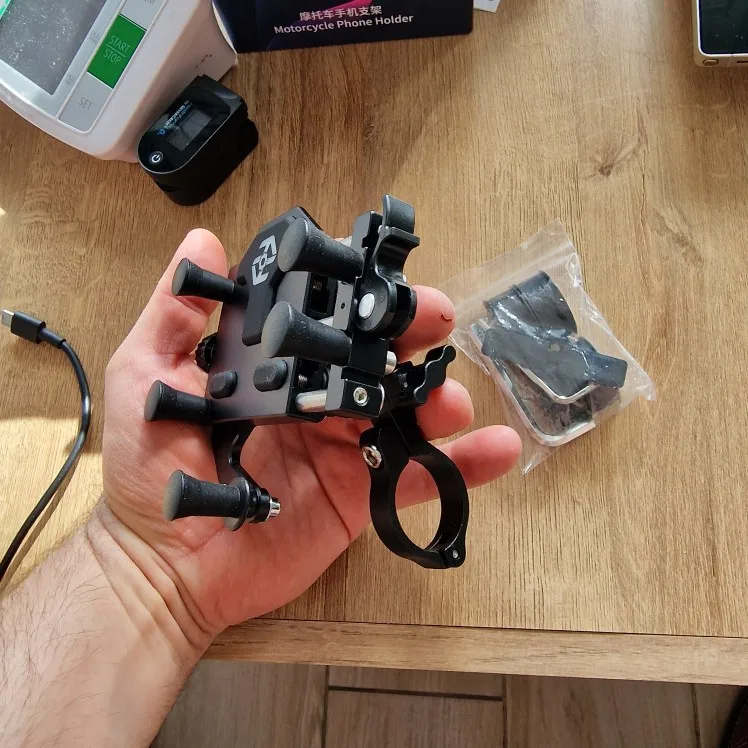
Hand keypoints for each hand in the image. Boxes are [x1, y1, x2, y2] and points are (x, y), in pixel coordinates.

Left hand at [102, 229, 520, 633]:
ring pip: (408, 412)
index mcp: (277, 369)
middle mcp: (318, 400)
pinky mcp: (361, 495)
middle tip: (435, 318)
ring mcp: (345, 447)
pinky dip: (463, 465)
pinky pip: (419, 476)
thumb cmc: (148, 469)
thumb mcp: (148, 377)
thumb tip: (201, 243)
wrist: (162, 563)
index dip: (359, 293)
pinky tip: (498, 448)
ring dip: (441, 397)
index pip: (329, 320)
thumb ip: (174, 316)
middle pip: (380, 358)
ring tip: (450, 398)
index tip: (381, 273)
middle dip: (413, 334)